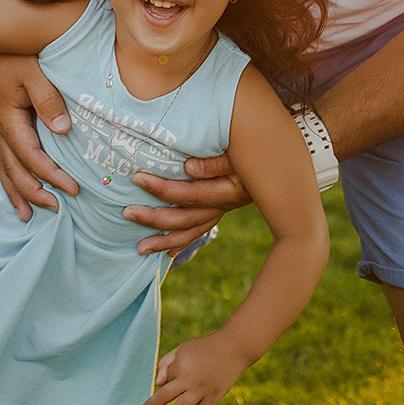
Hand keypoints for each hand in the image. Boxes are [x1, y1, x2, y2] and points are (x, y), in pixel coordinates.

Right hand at [0, 53, 77, 220]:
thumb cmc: (18, 50)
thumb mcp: (35, 70)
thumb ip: (48, 100)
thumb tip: (62, 130)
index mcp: (9, 116)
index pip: (31, 155)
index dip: (51, 175)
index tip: (72, 189)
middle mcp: (1, 125)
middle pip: (15, 168)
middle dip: (34, 192)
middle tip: (56, 209)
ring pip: (3, 166)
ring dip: (14, 191)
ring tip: (24, 216)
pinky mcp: (0, 118)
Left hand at [126, 154, 250, 254]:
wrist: (276, 161)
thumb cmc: (254, 149)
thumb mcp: (240, 151)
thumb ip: (217, 161)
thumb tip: (188, 168)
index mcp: (226, 191)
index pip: (189, 194)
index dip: (162, 189)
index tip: (137, 178)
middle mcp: (222, 207)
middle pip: (184, 218)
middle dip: (154, 218)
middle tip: (127, 213)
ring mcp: (219, 212)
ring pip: (189, 231)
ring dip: (164, 240)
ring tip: (139, 249)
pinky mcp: (217, 212)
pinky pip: (197, 232)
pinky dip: (181, 243)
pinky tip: (166, 255)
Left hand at [140, 334, 250, 404]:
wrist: (233, 348)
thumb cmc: (204, 347)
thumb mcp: (181, 349)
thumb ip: (166, 364)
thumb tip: (159, 384)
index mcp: (181, 367)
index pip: (162, 384)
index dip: (153, 396)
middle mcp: (190, 381)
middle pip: (167, 399)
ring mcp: (203, 391)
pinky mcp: (214, 398)